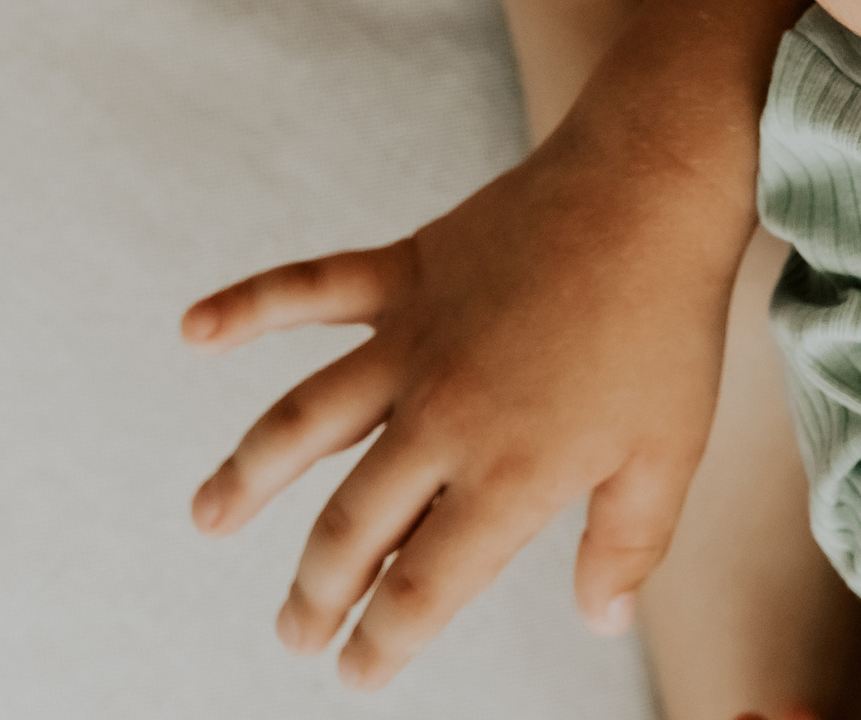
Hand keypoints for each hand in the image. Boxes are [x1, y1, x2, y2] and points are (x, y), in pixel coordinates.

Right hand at [183, 0, 801, 689]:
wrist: (649, 190)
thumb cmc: (667, 328)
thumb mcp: (666, 456)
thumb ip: (627, 546)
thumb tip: (602, 620)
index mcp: (507, 473)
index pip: (424, 586)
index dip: (383, 641)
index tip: (354, 674)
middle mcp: (440, 416)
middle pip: (353, 524)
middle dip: (315, 590)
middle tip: (294, 631)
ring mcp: (413, 340)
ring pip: (304, 421)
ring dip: (248, 474)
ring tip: (206, 517)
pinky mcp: (405, 271)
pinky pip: (310, 289)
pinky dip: (247, 305)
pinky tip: (193, 327)